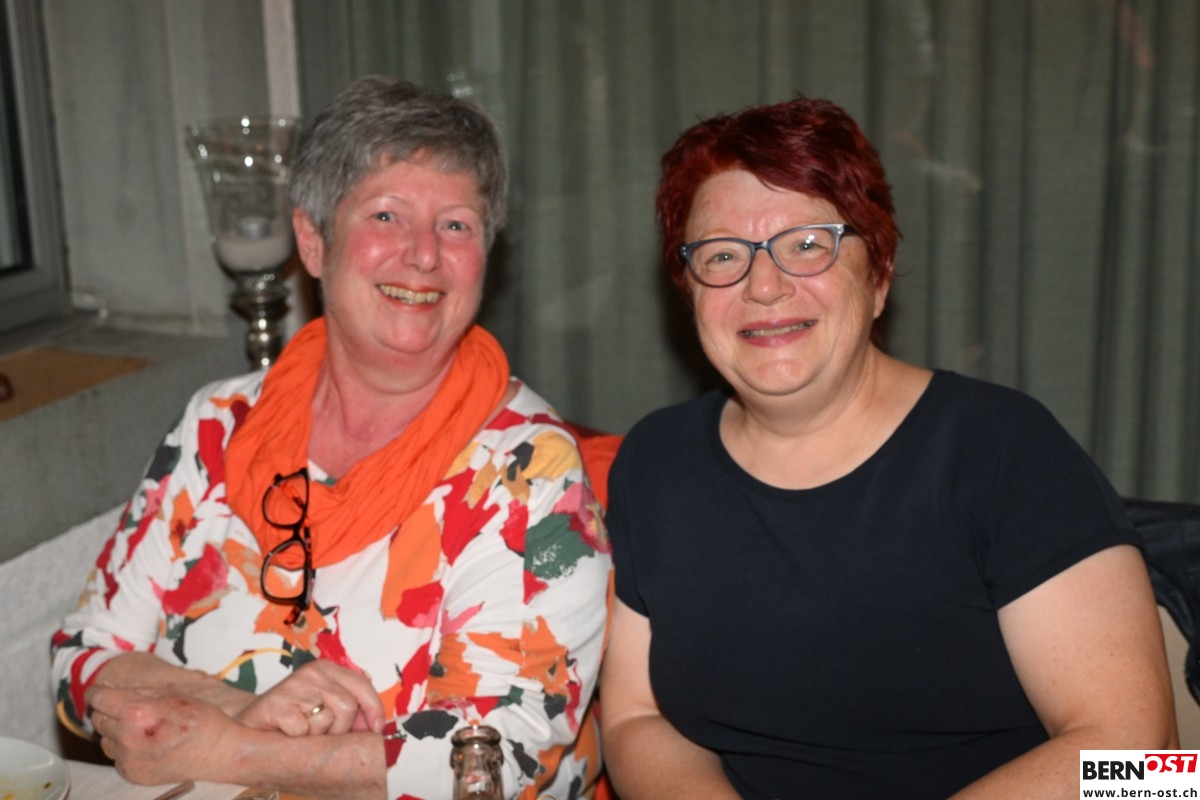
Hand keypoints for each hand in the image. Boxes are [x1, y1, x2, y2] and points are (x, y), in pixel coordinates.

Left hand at [87, 684, 230, 785]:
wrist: (218, 752)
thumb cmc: (199, 718)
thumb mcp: (170, 694)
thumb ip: (136, 692)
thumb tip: (110, 689)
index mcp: (136, 712)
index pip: (99, 698)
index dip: (97, 691)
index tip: (99, 690)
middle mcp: (127, 737)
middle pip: (98, 719)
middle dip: (108, 711)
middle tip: (127, 708)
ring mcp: (128, 758)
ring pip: (104, 740)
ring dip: (114, 731)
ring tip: (138, 728)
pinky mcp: (132, 774)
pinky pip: (116, 756)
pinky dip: (125, 749)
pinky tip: (145, 743)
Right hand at [235, 660, 384, 736]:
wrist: (249, 721)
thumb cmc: (294, 716)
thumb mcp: (325, 706)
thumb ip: (352, 710)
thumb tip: (377, 724)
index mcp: (327, 669)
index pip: (361, 685)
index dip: (373, 708)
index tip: (377, 729)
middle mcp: (312, 672)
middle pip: (347, 707)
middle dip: (340, 729)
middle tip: (322, 733)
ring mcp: (293, 687)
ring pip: (327, 720)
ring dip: (317, 735)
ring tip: (303, 730)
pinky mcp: (277, 705)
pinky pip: (304, 730)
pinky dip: (298, 738)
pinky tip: (287, 732)